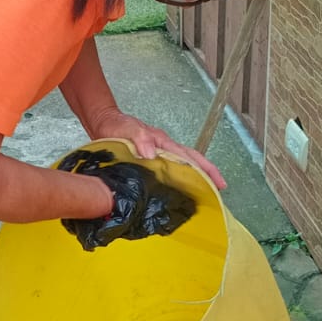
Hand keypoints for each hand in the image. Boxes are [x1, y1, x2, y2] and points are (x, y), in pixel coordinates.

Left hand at [87, 109, 227, 190]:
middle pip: (192, 162)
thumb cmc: (115, 126)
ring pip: (182, 167)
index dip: (206, 169)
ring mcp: (158, 155)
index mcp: (164, 143)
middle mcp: (164, 149)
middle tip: (218, 192)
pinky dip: (177, 181)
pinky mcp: (150, 161)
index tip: (218, 182)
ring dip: (194, 179)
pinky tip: (177, 192)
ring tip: (203, 195)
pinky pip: (169, 171)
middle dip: (207, 175)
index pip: (190, 156)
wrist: (103, 124)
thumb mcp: (127, 129)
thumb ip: (140, 139)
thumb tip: (153, 154)